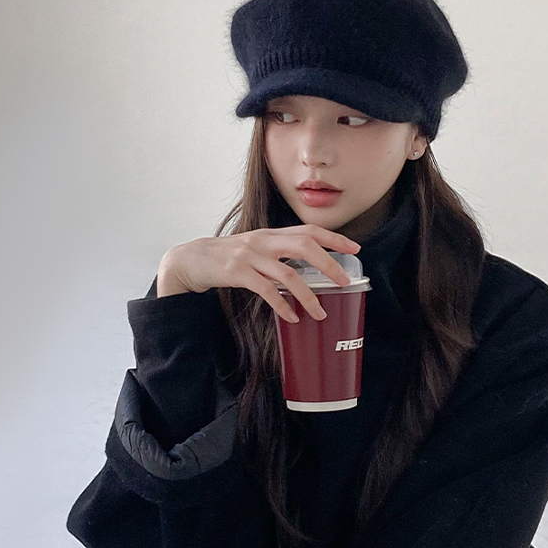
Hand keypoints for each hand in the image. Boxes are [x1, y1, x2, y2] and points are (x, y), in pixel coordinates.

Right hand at [157, 224, 360, 323]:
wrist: (192, 259)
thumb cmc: (229, 257)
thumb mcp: (257, 249)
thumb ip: (280, 255)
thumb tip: (309, 270)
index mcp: (272, 234)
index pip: (309, 230)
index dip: (334, 238)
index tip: (355, 248)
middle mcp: (264, 241)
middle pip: (304, 246)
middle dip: (328, 263)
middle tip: (345, 281)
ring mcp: (250, 255)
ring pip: (288, 274)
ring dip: (308, 295)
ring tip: (320, 313)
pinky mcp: (237, 272)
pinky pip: (266, 290)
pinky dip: (282, 305)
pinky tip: (292, 317)